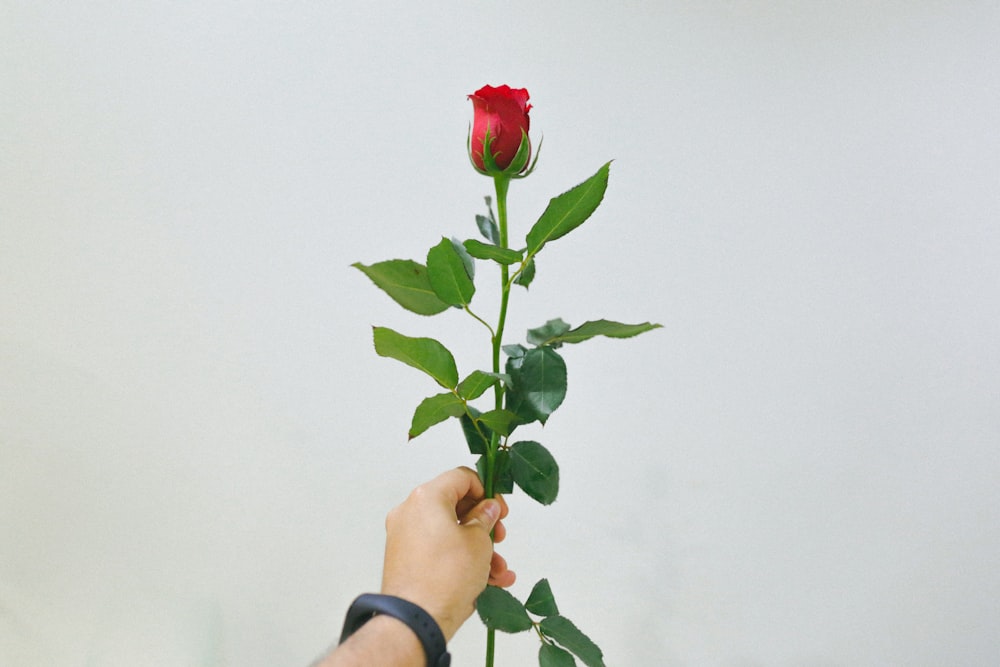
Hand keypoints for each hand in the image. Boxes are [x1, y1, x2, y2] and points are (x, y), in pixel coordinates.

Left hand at [380, 467, 515, 639]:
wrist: (416, 622)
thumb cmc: (445, 578)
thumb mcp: (479, 542)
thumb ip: (485, 518)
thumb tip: (487, 509)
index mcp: (426, 497)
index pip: (461, 477)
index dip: (487, 490)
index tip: (499, 510)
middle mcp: (410, 512)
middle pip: (455, 505)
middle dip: (483, 523)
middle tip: (499, 537)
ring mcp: (405, 537)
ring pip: (450, 533)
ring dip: (478, 548)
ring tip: (499, 569)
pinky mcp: (405, 560)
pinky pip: (439, 551)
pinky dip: (461, 560)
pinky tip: (489, 580)